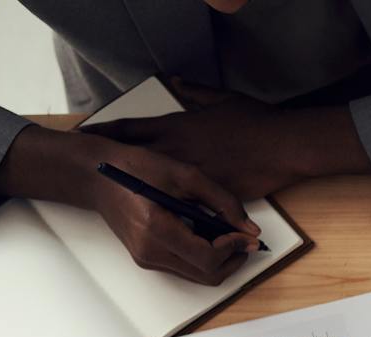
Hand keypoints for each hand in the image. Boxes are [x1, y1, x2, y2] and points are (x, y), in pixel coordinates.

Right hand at [0, 127, 257, 284]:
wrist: (97, 175)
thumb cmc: (138, 167)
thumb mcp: (185, 174)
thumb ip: (222, 201)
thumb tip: (251, 230)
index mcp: (157, 229)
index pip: (208, 257)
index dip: (234, 248)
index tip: (246, 234)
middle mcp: (150, 251)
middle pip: (207, 275)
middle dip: (233, 260)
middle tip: (245, 241)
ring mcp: (146, 258)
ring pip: (198, 276)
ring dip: (221, 261)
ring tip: (230, 238)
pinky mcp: (146, 258)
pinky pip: (185, 268)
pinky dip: (204, 258)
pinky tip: (209, 237)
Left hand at [83, 80, 320, 199]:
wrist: (283, 146)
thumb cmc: (256, 121)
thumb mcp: (223, 98)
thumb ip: (195, 92)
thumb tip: (178, 82)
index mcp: (176, 127)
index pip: (130, 129)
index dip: (105, 131)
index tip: (86, 135)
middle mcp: (177, 152)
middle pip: (133, 160)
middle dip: (112, 165)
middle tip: (91, 170)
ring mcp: (192, 175)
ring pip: (156, 188)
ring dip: (141, 194)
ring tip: (123, 199)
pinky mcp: (210, 196)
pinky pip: (187, 206)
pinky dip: (175, 211)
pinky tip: (165, 218)